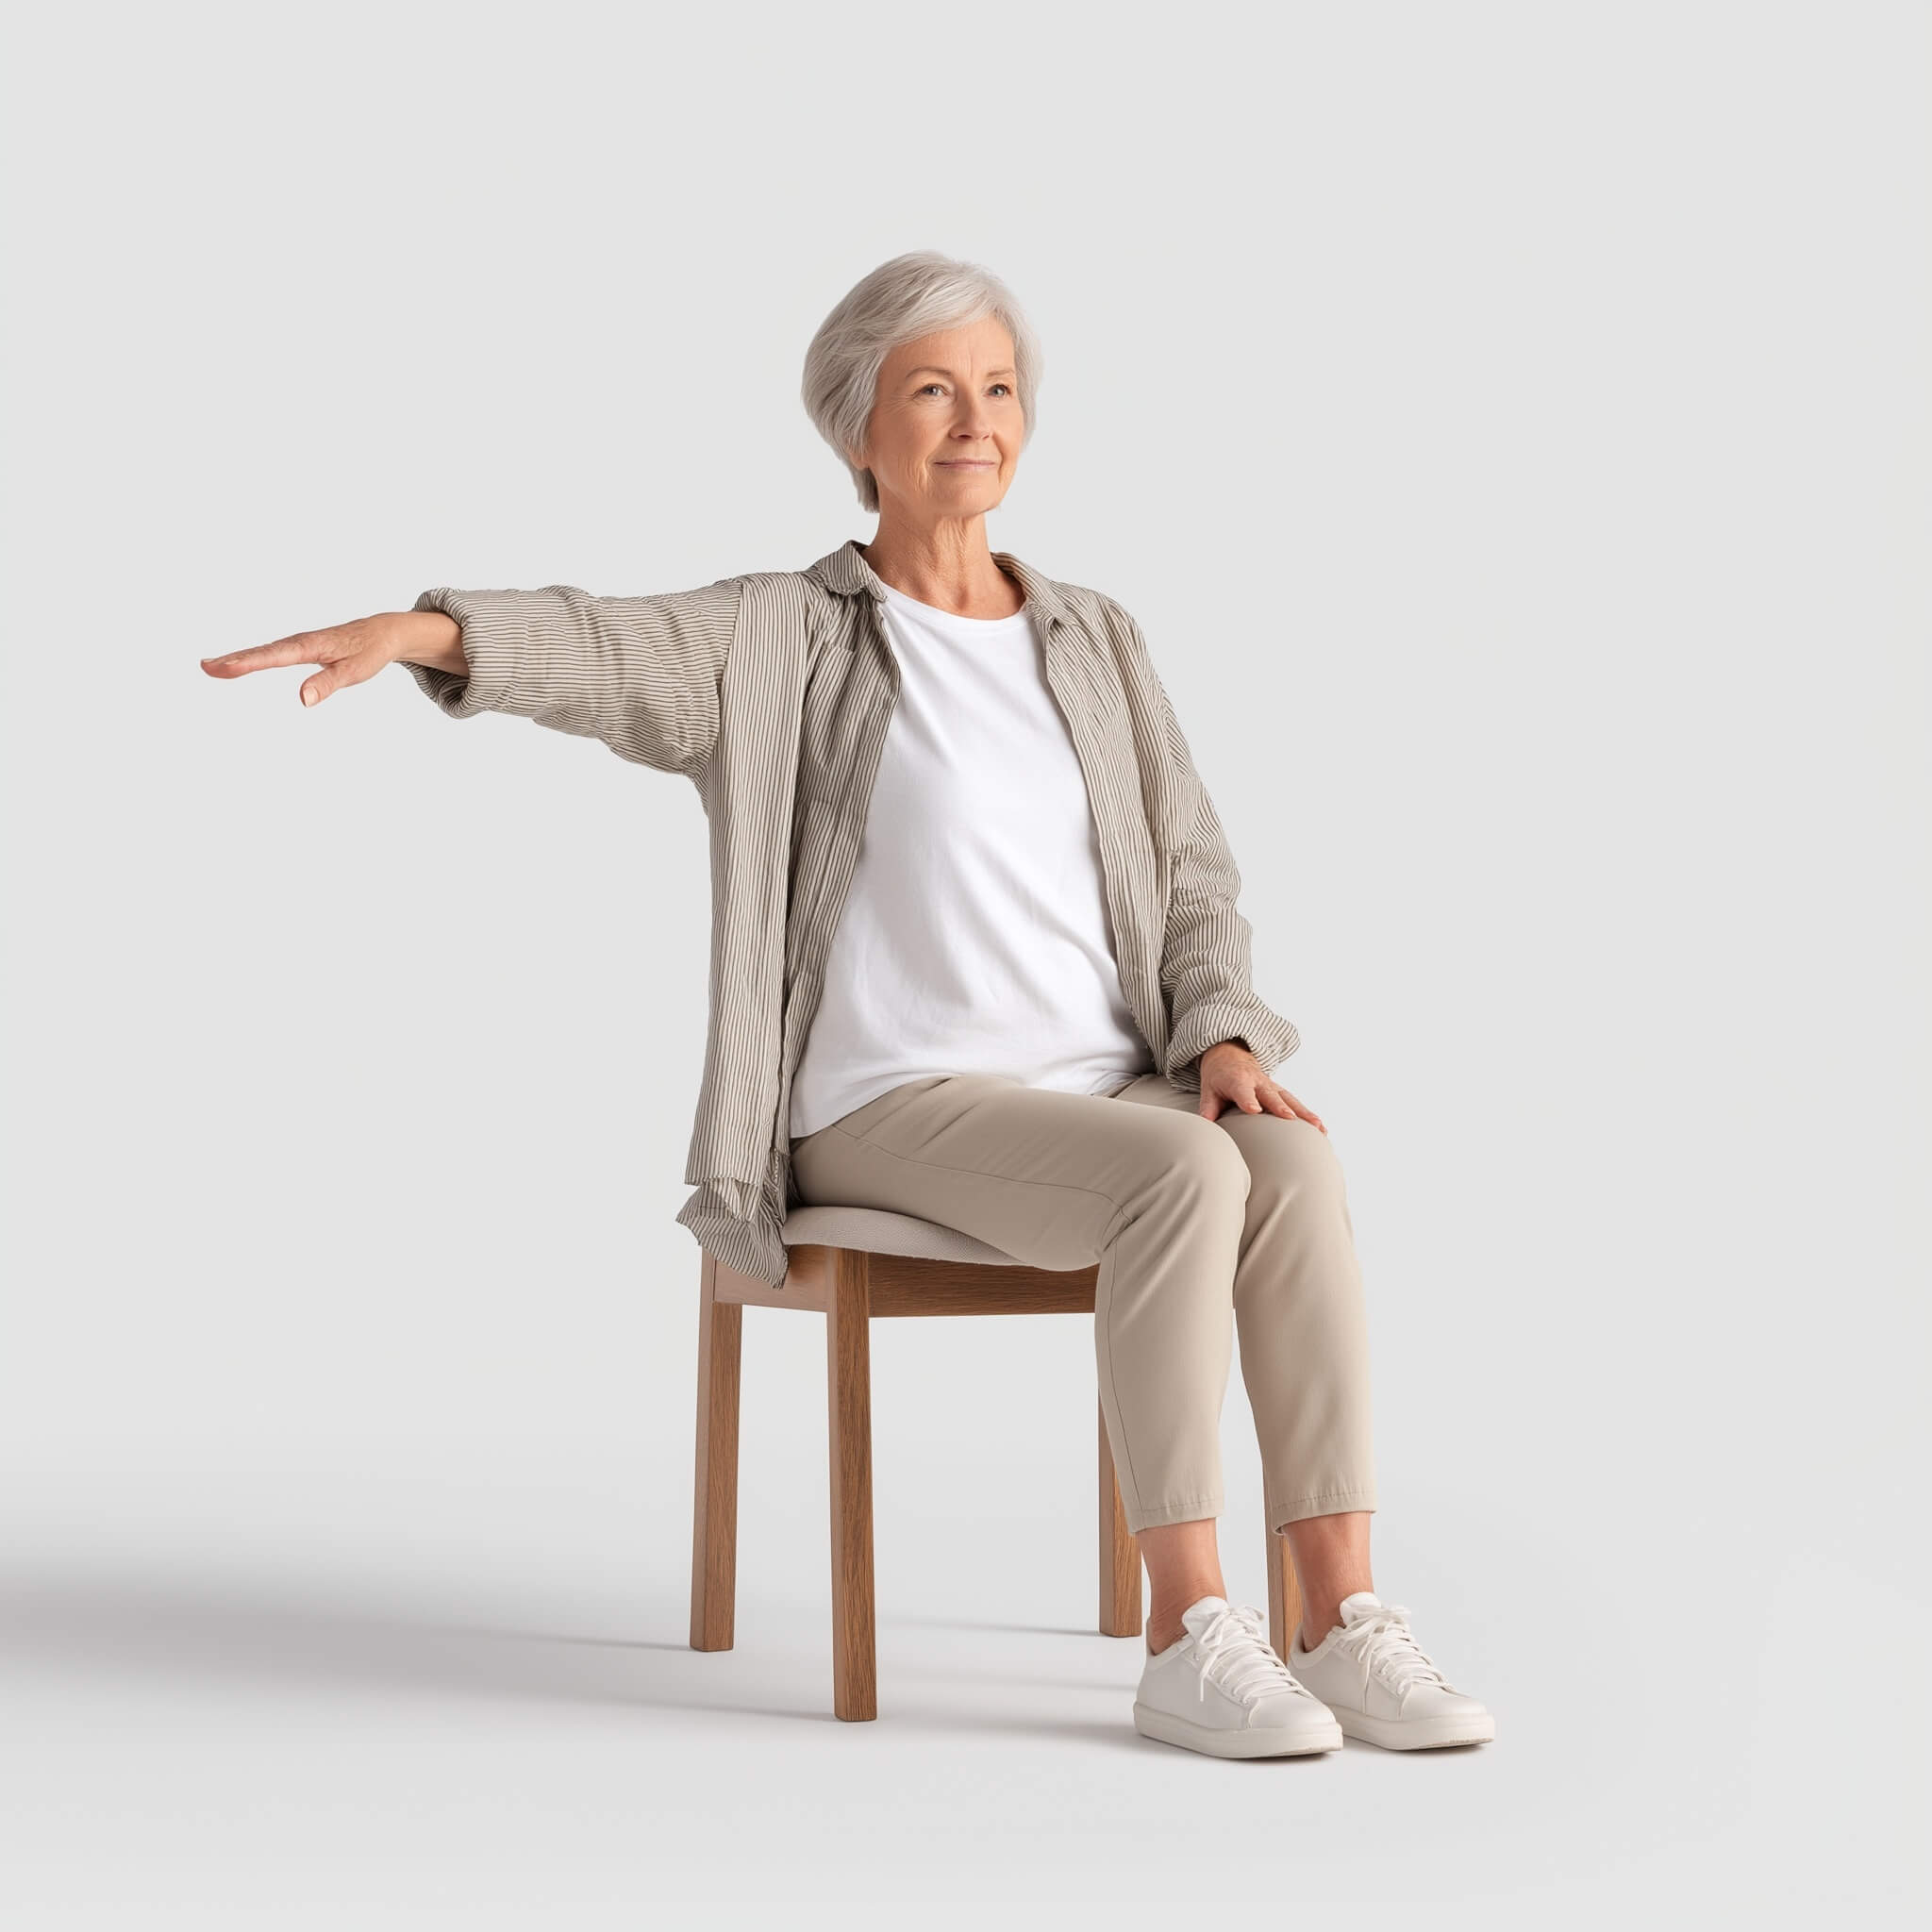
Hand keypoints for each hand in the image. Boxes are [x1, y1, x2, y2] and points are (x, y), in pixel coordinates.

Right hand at [199, 610, 461, 705]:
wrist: (382, 632)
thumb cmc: (369, 651)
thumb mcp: (354, 671)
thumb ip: (328, 684)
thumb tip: (302, 699)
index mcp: (309, 647)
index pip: (272, 656)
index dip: (246, 663)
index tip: (222, 667)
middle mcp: (299, 643)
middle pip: (260, 652)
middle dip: (233, 660)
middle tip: (205, 667)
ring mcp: (298, 644)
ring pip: (263, 652)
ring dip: (236, 659)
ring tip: (210, 667)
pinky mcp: (300, 648)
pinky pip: (270, 653)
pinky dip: (251, 658)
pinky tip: (238, 665)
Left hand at [1197, 1040, 1326, 1132]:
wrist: (1230, 1056)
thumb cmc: (1219, 1076)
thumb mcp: (1209, 1089)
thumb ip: (1209, 1107)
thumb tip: (1205, 1125)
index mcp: (1238, 1081)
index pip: (1243, 1091)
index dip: (1248, 1100)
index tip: (1254, 1110)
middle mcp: (1258, 1082)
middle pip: (1271, 1095)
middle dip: (1280, 1107)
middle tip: (1289, 1119)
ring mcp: (1272, 1086)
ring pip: (1290, 1099)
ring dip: (1304, 1113)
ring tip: (1317, 1128)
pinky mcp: (1280, 1092)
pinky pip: (1296, 1103)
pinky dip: (1308, 1115)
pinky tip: (1321, 1129)